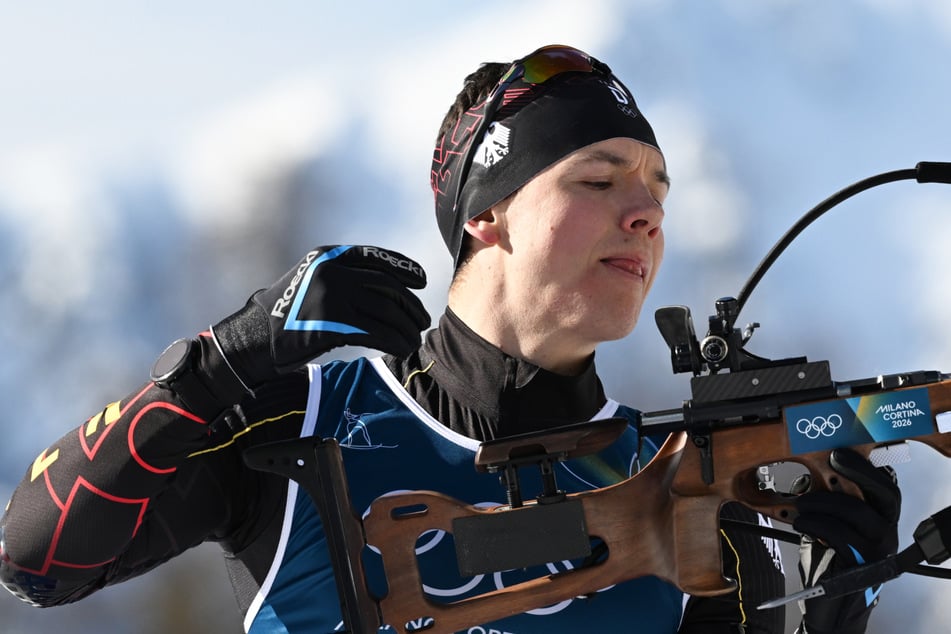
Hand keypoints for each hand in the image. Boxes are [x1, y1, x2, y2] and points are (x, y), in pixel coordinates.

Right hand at [213, 245, 429, 387]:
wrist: (255, 337)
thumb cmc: (288, 313)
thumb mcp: (313, 280)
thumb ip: (344, 277)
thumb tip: (387, 287)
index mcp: (329, 256)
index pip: (376, 258)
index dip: (403, 268)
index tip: (421, 281)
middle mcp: (333, 272)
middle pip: (387, 286)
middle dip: (410, 304)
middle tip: (422, 319)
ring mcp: (333, 296)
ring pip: (386, 311)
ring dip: (406, 327)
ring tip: (415, 339)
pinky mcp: (333, 324)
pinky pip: (377, 332)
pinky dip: (395, 342)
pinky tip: (402, 349)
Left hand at [791, 448, 900, 633]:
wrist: (829, 602)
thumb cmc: (829, 559)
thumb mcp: (829, 525)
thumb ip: (829, 503)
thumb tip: (810, 474)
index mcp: (880, 518)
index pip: (885, 487)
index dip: (865, 467)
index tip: (840, 451)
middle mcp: (886, 531)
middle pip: (884, 494)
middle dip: (858, 472)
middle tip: (831, 462)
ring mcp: (879, 548)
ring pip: (857, 512)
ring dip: (824, 502)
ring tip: (800, 504)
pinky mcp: (864, 563)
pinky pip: (841, 534)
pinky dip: (817, 523)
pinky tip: (801, 521)